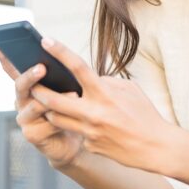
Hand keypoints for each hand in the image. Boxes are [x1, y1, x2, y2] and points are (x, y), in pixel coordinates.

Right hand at [0, 41, 84, 169]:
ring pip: (34, 105)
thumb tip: (61, 59)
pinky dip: (61, 118)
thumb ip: (58, 76)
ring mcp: (24, 118)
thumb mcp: (64, 89)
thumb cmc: (69, 110)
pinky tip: (72, 114)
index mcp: (27, 86)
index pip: (11, 68)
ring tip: (72, 93)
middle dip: (30, 76)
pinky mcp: (31, 134)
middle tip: (41, 68)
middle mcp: (21, 101)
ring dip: (52, 99)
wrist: (72, 140)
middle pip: (20, 85)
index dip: (2, 55)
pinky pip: (47, 124)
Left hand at [28, 37, 176, 173]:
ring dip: (50, 110)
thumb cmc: (144, 114)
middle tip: (32, 84)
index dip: (59, 51)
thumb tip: (91, 78)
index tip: (46, 40)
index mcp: (104, 92)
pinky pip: (75, 132)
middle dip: (38, 90)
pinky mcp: (90, 145)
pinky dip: (76, 126)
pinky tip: (87, 126)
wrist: (155, 148)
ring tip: (49, 103)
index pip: (77, 67)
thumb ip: (106, 82)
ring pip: (56, 119)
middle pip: (53, 99)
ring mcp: (89, 131)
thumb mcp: (129, 89)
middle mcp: (93, 111)